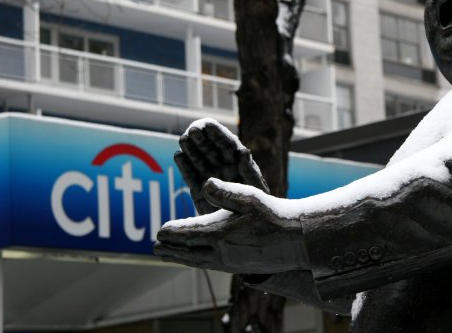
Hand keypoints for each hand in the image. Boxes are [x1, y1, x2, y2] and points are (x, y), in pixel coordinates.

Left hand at [155, 178, 307, 273]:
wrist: (296, 240)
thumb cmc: (274, 215)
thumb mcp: (249, 197)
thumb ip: (225, 192)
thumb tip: (204, 183)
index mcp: (220, 234)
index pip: (188, 234)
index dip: (173, 232)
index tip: (159, 230)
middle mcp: (221, 252)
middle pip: (188, 252)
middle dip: (171, 248)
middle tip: (155, 247)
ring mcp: (229, 263)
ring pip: (198, 262)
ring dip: (181, 258)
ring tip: (168, 255)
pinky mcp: (238, 268)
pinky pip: (210, 266)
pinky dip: (197, 263)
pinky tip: (197, 260)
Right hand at [176, 120, 269, 214]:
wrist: (246, 227)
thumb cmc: (258, 208)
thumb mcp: (255, 189)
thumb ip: (249, 170)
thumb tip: (244, 151)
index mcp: (239, 163)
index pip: (227, 144)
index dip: (217, 133)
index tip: (207, 123)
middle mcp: (224, 168)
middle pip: (211, 149)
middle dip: (202, 139)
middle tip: (192, 130)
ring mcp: (211, 179)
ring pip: (200, 160)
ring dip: (192, 149)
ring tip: (183, 139)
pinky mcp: (200, 193)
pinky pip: (191, 177)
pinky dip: (185, 167)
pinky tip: (178, 156)